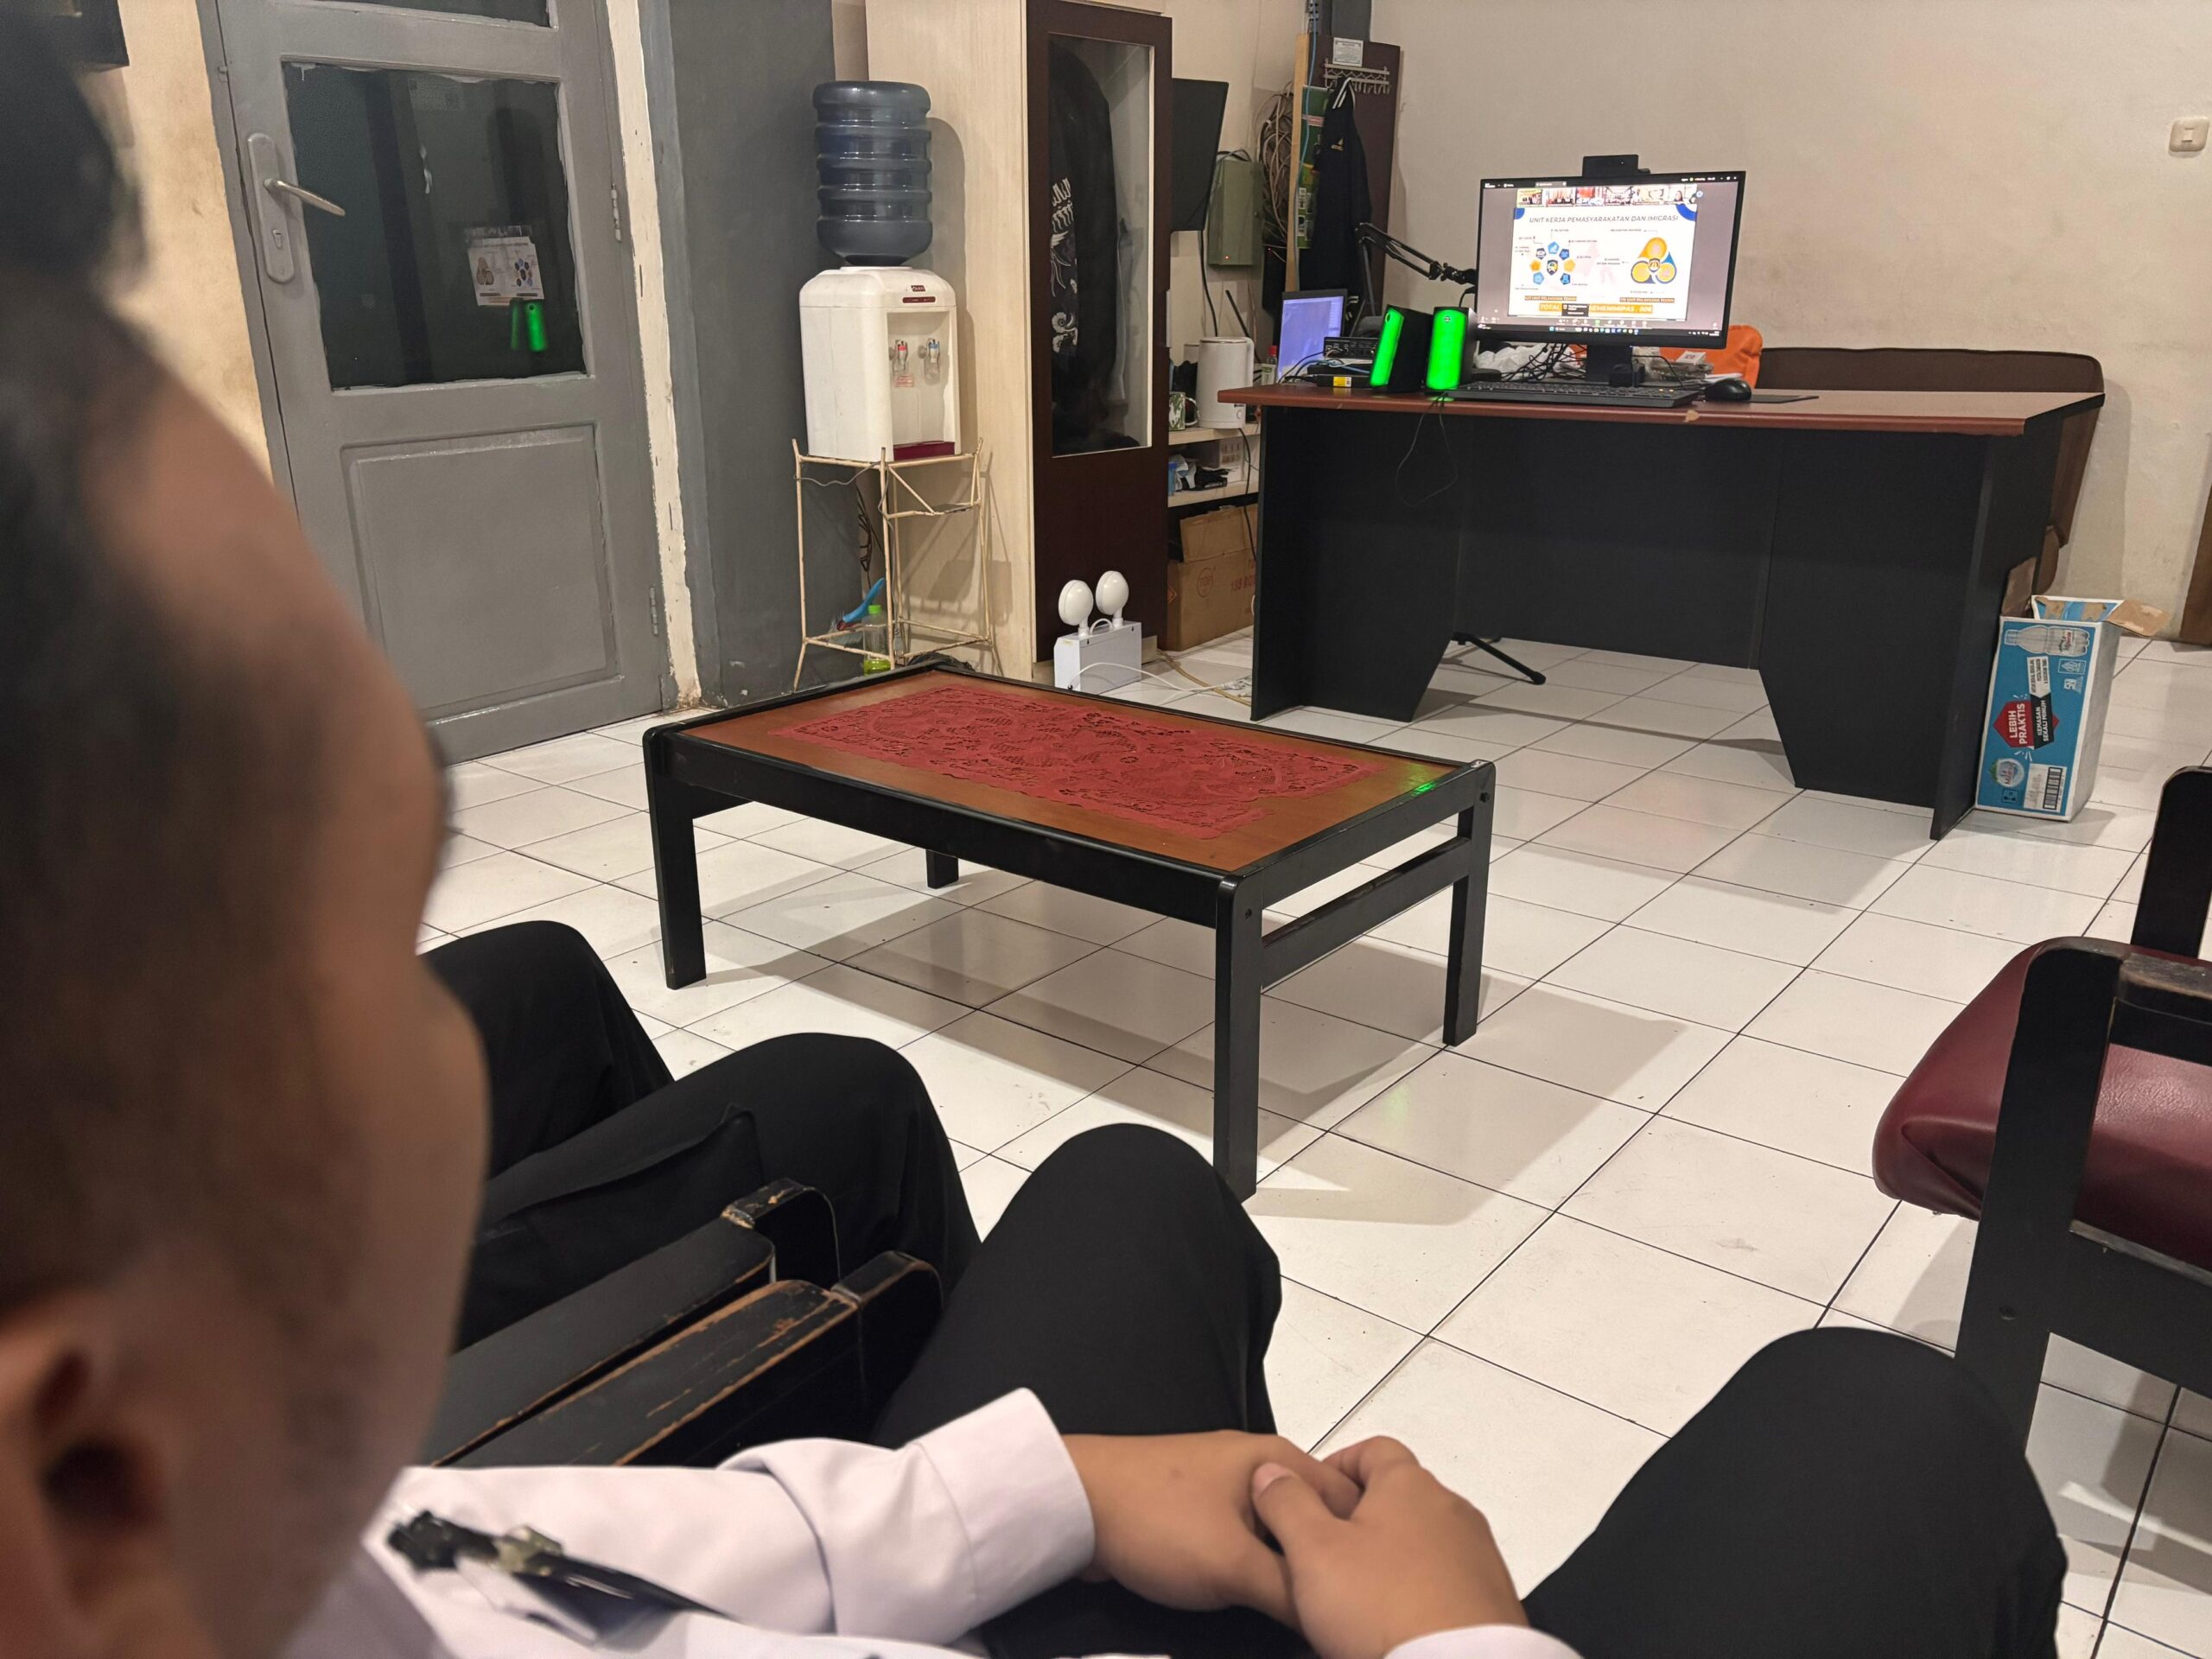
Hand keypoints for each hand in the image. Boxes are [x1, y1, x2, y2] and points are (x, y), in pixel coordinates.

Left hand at [1063, 1431, 1359, 1624]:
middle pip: (1316, 1525)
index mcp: (1278, 1461)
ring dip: (1291, 1573)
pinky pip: (1249, 1545)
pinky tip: (1263, 1603)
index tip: (1374, 1595)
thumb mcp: (1234, 1567)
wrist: (1073, 1506)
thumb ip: (1292, 1594)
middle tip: (1341, 1610)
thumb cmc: (1151, 1518)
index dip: (1367, 1552)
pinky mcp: (1201, 1513)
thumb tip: (1331, 1620)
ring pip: (1281, 1539)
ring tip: (1306, 1612)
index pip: (1352, 1506)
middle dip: (1327, 1566)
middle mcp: (1258, 1468)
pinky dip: (1259, 1571)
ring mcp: (1228, 1489)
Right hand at [1251, 1436, 1525, 1658]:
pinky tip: (1393, 1623)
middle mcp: (1451, 1512)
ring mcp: (1476, 1556)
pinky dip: (1417, 1595)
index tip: (1313, 1491)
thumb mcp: (1313, 1551)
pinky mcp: (1488, 1599)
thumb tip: (1272, 1474)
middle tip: (1327, 1554)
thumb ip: (1287, 1502)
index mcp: (1409, 1485)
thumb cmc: (1390, 1612)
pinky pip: (1443, 1585)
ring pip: (1420, 1545)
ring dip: (1390, 1561)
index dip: (1336, 1465)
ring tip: (1358, 1599)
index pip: (1372, 1449)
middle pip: (1397, 1499)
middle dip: (1360, 1521)